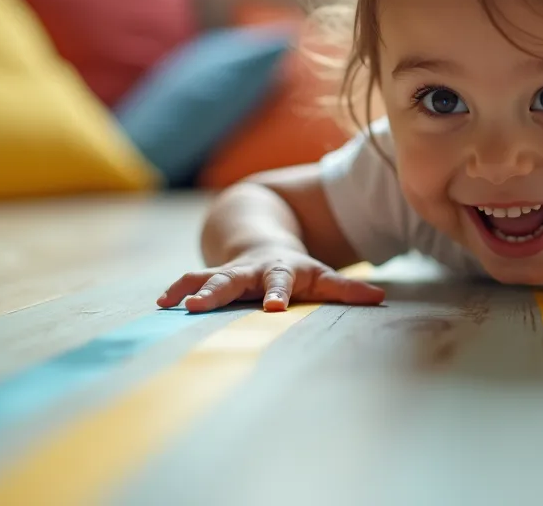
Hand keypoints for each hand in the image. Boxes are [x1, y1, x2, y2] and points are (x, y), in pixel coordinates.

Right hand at [157, 247, 385, 312]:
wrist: (262, 234)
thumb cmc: (297, 269)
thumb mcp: (322, 276)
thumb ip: (347, 290)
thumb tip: (381, 298)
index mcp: (281, 270)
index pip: (281, 282)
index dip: (277, 294)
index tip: (272, 308)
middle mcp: (251, 270)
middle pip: (233, 280)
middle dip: (217, 292)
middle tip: (200, 307)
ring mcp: (229, 271)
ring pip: (207, 278)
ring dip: (192, 290)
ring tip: (173, 305)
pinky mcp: (210, 275)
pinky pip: (191, 281)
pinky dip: (177, 290)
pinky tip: (161, 304)